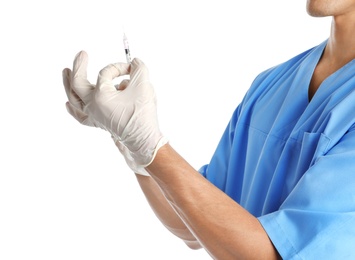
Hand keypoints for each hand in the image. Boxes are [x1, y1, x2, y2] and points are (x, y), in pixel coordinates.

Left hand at [62, 51, 167, 168]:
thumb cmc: (142, 113)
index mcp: (100, 95)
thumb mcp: (144, 85)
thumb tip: (134, 62)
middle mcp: (92, 105)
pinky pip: (81, 115)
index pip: (107, 73)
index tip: (131, 69)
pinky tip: (67, 104)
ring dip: (68, 84)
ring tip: (64, 72)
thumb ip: (138, 68)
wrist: (144, 139)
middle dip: (79, 66)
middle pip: (78, 83)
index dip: (119, 67)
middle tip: (82, 54)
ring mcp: (93, 115)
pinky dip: (73, 109)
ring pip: (74, 99)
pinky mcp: (98, 123)